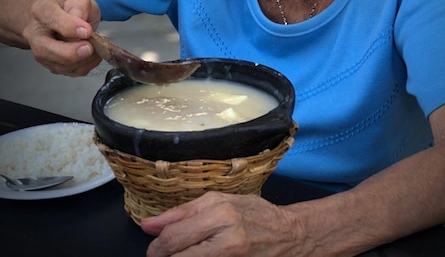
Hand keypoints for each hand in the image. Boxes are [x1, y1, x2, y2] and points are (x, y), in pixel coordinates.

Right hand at [23, 0, 101, 76]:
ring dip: (82, 60)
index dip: (69, 26)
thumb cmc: (69, 8)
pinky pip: (69, 71)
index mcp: (41, 11)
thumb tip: (80, 19)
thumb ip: (80, 5)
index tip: (87, 30)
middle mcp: (36, 33)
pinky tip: (93, 55)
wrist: (61, 18)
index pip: (50, 18)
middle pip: (44, 49)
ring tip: (96, 48)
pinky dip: (86, 66)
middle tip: (89, 47)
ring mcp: (42, 52)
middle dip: (70, 52)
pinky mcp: (52, 65)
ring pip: (57, 65)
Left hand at [142, 191, 304, 256]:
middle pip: (177, 254)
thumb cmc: (253, 213)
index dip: (157, 246)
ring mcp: (233, 256)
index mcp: (219, 211)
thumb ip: (183, 213)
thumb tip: (148, 225)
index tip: (154, 248)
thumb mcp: (219, 202)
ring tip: (184, 255)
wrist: (289, 234)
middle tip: (163, 256)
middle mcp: (227, 236)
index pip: (173, 234)